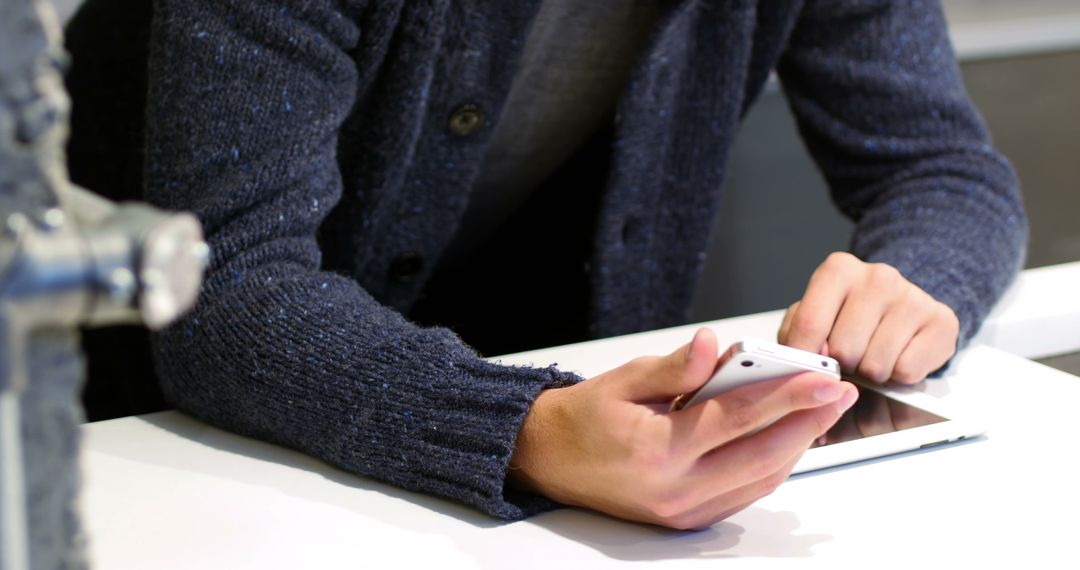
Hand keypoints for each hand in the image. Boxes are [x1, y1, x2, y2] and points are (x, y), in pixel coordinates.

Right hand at [508, 327, 857, 529]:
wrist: (546, 460)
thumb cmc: (582, 418)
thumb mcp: (624, 379)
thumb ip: (677, 367)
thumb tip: (716, 346)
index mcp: (658, 449)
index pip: (737, 419)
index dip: (787, 397)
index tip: (824, 379)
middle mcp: (676, 488)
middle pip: (762, 455)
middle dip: (808, 422)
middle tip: (840, 393)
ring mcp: (683, 510)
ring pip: (761, 479)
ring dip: (796, 445)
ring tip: (820, 410)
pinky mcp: (686, 518)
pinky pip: (744, 493)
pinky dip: (771, 464)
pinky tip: (785, 438)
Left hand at [779, 252, 958, 384]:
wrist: (903, 306)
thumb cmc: (850, 315)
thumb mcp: (814, 316)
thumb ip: (797, 333)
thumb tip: (799, 359)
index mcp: (838, 270)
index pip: (809, 323)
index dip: (803, 357)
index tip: (804, 371)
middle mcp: (878, 276)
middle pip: (844, 349)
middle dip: (842, 365)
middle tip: (849, 357)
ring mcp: (912, 297)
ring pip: (876, 365)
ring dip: (871, 373)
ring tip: (873, 356)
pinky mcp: (942, 321)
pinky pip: (907, 371)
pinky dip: (899, 376)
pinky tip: (899, 356)